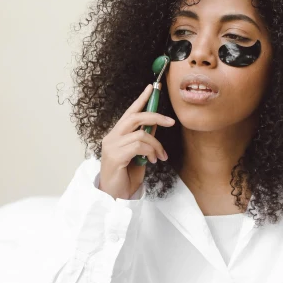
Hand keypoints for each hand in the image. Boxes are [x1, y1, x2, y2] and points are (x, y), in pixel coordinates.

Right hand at [100, 84, 175, 199]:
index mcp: (117, 134)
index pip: (129, 112)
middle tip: (171, 122)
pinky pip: (138, 146)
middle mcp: (112, 137)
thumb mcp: (140, 154)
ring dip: (156, 144)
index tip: (151, 87)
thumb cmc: (126, 175)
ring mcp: (112, 146)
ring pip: (140, 134)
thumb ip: (145, 138)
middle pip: (135, 117)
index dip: (141, 99)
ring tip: (160, 156)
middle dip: (155, 116)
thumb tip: (156, 123)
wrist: (116, 196)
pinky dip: (150, 152)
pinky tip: (152, 161)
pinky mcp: (115, 156)